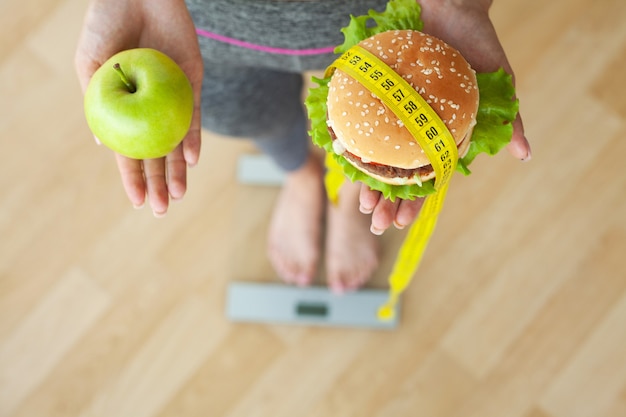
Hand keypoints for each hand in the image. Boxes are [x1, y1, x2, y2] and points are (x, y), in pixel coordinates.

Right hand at [75, 0, 202, 215]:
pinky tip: (192, 160)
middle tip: (160, 210)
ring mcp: (172, 98)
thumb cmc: (106, 25)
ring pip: (177, 142)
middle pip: (156, 153)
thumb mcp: (91, 65)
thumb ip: (98, 102)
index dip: (132, 178)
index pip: (129, 151)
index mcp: (123, 108)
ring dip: (179, 169)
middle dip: (158, 183)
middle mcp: (149, 107)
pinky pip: (194, 115)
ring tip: (178, 195)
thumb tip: (104, 146)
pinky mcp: (192, 83)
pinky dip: (193, 137)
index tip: (136, 202)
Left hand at [359, 0, 530, 233]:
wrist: (452, 9)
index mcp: (443, 138)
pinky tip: (344, 162)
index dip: (415, 203)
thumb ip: (512, 121)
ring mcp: (398, 117)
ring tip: (360, 205)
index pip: (427, 180)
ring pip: (380, 158)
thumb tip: (525, 154)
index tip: (401, 222)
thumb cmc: (480, 47)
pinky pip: (364, 124)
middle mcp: (418, 132)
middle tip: (375, 222)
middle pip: (400, 176)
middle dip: (388, 202)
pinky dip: (355, 143)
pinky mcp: (381, 98)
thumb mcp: (502, 85)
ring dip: (369, 183)